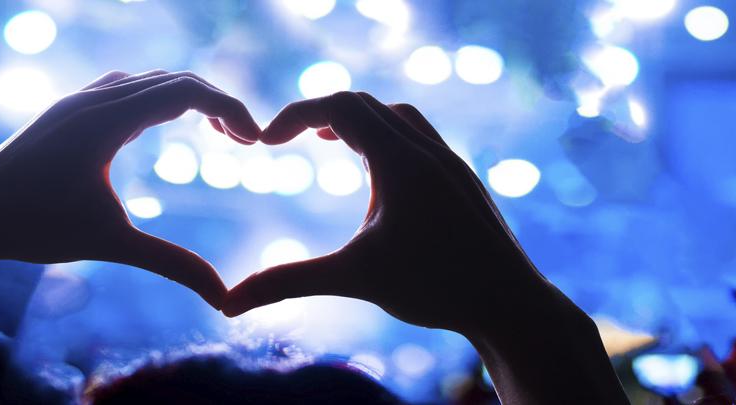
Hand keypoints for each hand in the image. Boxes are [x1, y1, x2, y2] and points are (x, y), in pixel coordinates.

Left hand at [0, 70, 260, 308]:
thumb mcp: (111, 244)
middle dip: (218, 103)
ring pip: (150, 79)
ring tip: (219, 132)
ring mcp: (76, 101)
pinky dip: (158, 98)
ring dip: (189, 98)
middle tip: (247, 141)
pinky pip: (125, 87)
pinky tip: (163, 127)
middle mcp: (92, 99)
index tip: (256, 142)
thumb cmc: (33, 228)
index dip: (230, 108)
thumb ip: (172, 264)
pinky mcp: (66, 111)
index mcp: (106, 119)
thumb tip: (224, 298)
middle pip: (175, 79)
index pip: (186, 90)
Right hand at [223, 92, 626, 403]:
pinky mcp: (464, 181)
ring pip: (400, 117)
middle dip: (320, 113)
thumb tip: (226, 304)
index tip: (265, 142)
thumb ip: (289, 282)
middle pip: (365, 104)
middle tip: (286, 136)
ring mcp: (451, 164)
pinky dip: (390, 138)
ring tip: (331, 142)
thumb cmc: (436, 289)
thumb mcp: (355, 279)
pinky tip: (379, 174)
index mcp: (400, 162)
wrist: (510, 303)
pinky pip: (422, 138)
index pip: (338, 107)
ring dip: (360, 121)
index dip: (295, 115)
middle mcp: (429, 152)